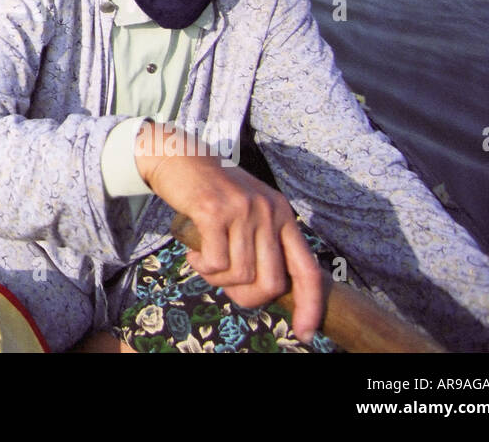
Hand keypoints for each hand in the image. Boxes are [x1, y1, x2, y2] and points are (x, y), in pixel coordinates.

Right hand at [134, 121, 323, 341]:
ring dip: (218, 280)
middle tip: (227, 288)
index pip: (308, 270)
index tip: (305, 333)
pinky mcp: (214, 212)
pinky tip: (195, 255)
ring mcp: (242, 211)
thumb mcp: (248, 211)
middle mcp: (268, 212)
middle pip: (271, 283)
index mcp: (283, 215)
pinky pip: (215, 264)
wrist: (178, 156)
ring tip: (205, 263)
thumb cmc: (211, 191)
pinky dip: (202, 268)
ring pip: (240, 275)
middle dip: (247, 297)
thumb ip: (262, 242)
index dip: (310, 306)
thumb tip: (266, 291)